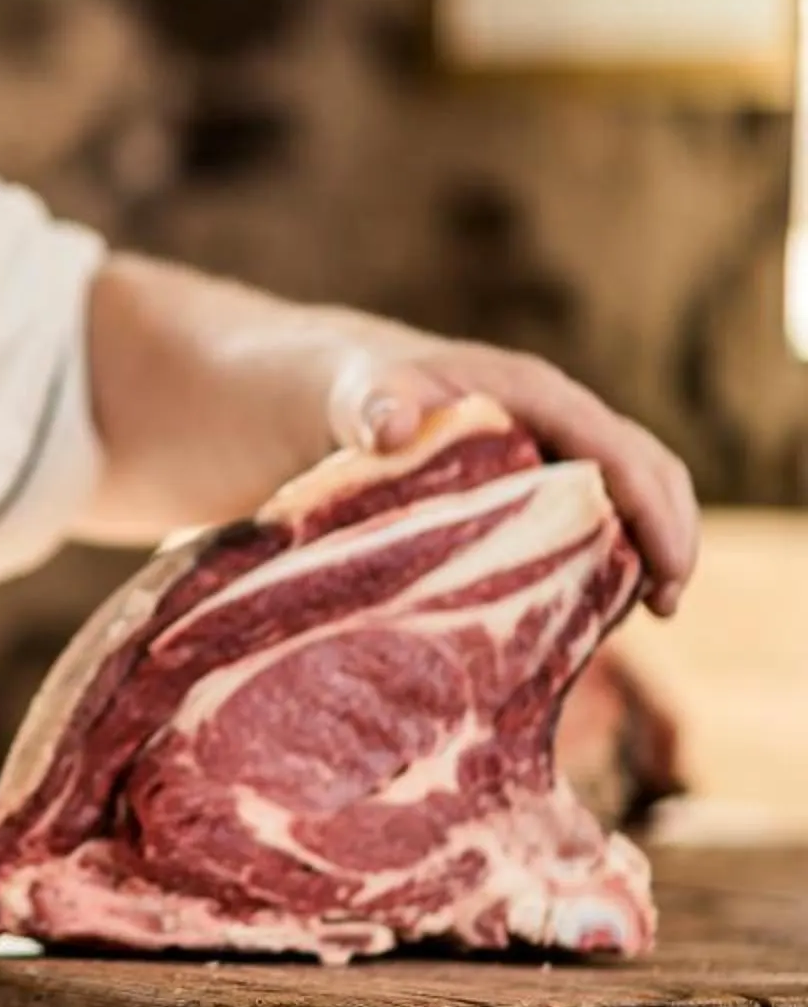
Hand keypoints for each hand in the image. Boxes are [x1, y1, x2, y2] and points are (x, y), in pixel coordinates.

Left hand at [325, 336, 698, 618]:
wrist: (336, 397)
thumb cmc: (360, 390)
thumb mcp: (360, 394)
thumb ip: (373, 404)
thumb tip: (390, 427)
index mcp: (536, 397)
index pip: (619, 450)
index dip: (654, 508)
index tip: (668, 571)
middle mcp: (557, 425)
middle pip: (646, 472)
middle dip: (669, 535)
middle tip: (664, 606)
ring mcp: (550, 461)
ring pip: (626, 503)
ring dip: (644, 555)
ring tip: (638, 615)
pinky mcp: (533, 495)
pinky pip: (588, 528)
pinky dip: (602, 566)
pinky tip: (585, 617)